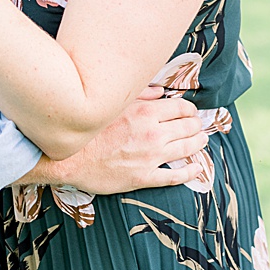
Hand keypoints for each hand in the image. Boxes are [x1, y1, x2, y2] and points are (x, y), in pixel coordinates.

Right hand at [33, 88, 209, 194]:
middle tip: (198, 125)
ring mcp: (150, 157)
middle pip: (188, 127)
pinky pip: (176, 175)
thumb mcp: (112, 105)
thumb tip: (161, 93)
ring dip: (199, 143)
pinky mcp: (145, 177)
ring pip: (187, 148)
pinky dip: (190, 172)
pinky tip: (197, 169)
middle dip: (196, 125)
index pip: (180, 107)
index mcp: (144, 113)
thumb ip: (139, 96)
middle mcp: (152, 134)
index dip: (189, 108)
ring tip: (202, 140)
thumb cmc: (87, 129)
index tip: (190, 111)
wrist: (67, 159)